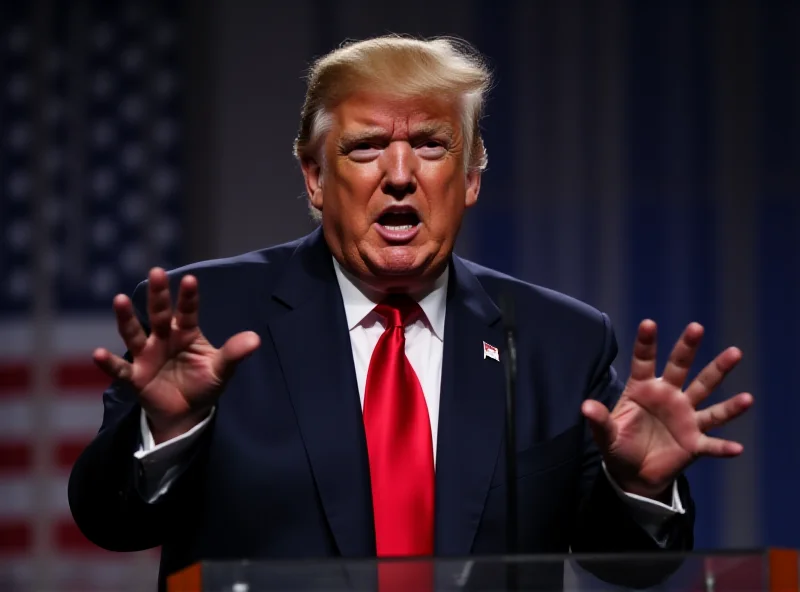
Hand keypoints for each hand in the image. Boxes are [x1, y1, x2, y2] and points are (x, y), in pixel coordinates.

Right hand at [93, 268, 260, 443]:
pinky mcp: (135, 377)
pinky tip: (98, 353)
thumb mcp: (221, 369)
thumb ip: (234, 353)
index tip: (190, 279)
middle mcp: (163, 338)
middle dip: (158, 295)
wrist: (186, 413)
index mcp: (185, 333)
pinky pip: (120, 369)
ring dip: (126, 318)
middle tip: (156, 272)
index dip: (188, 297)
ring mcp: (146, 355)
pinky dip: (108, 363)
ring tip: (120, 299)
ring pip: (134, 333)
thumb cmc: (203, 383)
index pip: (188, 311)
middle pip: (158, 313)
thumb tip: (256, 339)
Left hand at [581, 320, 752, 498]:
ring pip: (705, 393)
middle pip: (680, 368)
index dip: (646, 344)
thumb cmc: (620, 445)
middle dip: (688, 348)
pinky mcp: (694, 443)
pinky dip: (723, 447)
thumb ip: (599, 420)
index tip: (648, 323)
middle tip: (696, 327)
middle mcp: (668, 396)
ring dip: (718, 374)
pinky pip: (711, 443)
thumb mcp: (606, 434)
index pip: (644, 362)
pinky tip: (737, 447)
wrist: (634, 473)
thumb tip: (585, 406)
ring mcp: (685, 417)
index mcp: (643, 389)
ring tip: (734, 355)